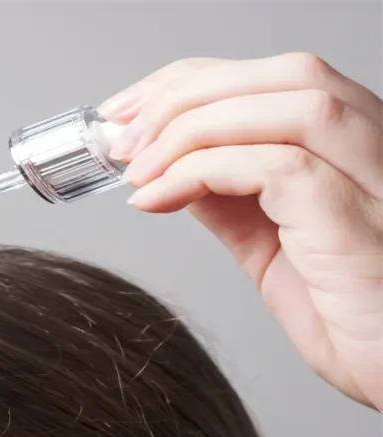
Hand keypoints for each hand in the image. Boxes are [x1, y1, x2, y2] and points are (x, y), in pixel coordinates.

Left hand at [98, 53, 382, 409]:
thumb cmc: (352, 320)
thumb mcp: (273, 243)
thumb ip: (230, 196)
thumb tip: (169, 164)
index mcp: (355, 146)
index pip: (269, 76)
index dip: (188, 82)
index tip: (126, 110)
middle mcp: (378, 147)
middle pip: (279, 75)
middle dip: (183, 94)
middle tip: (121, 139)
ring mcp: (377, 179)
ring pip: (285, 101)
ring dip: (190, 127)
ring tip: (136, 170)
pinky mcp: (356, 217)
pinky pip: (276, 165)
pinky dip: (199, 171)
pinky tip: (157, 198)